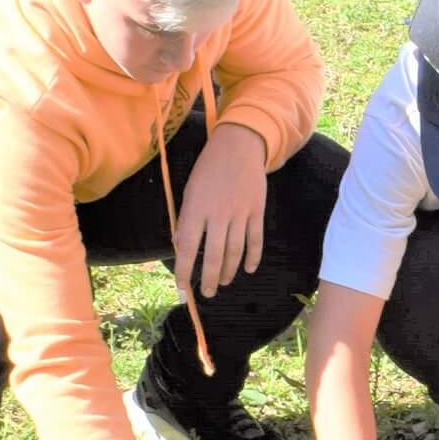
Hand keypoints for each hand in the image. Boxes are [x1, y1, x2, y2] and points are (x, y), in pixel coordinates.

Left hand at [177, 123, 266, 298]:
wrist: (238, 147)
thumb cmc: (208, 169)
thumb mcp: (190, 191)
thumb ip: (186, 220)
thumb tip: (181, 247)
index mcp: (196, 209)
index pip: (186, 248)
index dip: (183, 270)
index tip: (182, 286)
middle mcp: (218, 214)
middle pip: (213, 256)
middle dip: (208, 278)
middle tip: (206, 292)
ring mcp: (240, 213)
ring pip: (235, 251)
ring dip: (228, 271)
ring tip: (222, 282)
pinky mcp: (257, 211)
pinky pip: (255, 240)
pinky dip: (253, 257)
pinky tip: (249, 269)